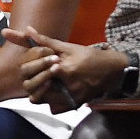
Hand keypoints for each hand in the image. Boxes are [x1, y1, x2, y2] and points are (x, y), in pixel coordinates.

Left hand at [3, 26, 126, 108]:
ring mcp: (71, 98)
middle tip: (39, 73)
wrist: (111, 70)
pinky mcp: (74, 105)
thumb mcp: (67, 47)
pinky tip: (55, 90)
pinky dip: (51, 100)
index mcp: (66, 70)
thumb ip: (45, 41)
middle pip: (37, 89)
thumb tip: (27, 30)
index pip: (41, 72)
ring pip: (43, 99)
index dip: (37, 67)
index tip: (41, 63)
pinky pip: (54, 107)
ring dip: (40, 90)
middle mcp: (69, 87)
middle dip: (35, 79)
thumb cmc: (89, 56)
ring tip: (46, 81)